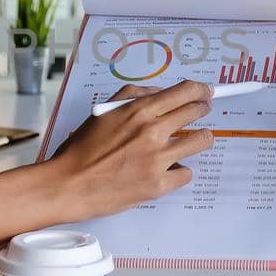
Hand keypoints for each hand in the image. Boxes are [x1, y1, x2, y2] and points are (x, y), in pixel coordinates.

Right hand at [48, 80, 216, 218]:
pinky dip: (179, 171)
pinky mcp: (158, 185)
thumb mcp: (103, 112)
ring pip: (201, 141)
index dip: (200, 90)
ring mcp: (158, 160)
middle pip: (197, 113)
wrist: (70, 184)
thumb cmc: (82, 149)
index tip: (205, 92)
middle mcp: (152, 132)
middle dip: (202, 109)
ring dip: (198, 139)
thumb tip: (159, 93)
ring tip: (190, 141)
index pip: (184, 92)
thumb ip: (133, 97)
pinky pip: (186, 172)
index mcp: (138, 111)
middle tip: (201, 111)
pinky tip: (167, 169)